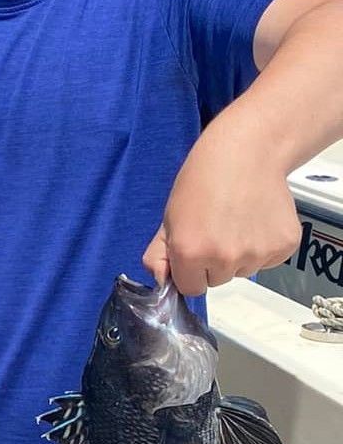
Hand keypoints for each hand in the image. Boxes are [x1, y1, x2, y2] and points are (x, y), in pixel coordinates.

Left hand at [143, 143, 300, 295]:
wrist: (245, 154)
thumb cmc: (202, 181)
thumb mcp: (168, 218)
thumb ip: (159, 255)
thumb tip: (161, 281)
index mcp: (191, 253)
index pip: (191, 289)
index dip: (189, 271)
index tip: (193, 252)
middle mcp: (225, 258)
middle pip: (217, 280)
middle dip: (213, 262)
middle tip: (215, 228)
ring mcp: (257, 254)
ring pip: (243, 270)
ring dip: (238, 254)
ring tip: (236, 220)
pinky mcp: (284, 246)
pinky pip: (267, 260)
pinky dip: (262, 246)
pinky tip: (255, 220)